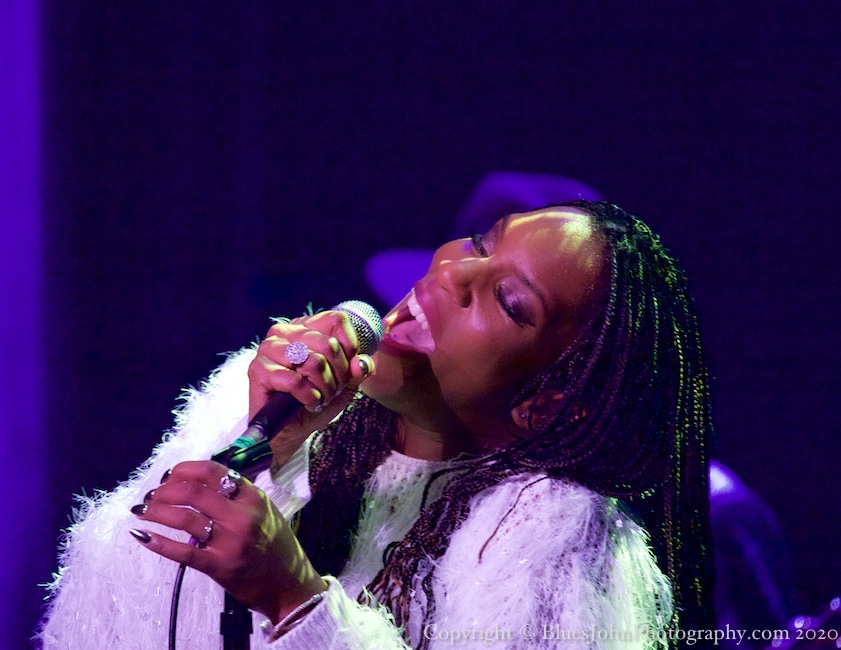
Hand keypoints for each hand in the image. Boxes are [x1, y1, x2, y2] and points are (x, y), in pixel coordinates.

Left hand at [130, 461, 325, 623]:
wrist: (290, 584)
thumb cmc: (276, 545)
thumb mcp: (264, 510)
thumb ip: (237, 496)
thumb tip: (199, 481)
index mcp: (253, 497)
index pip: (212, 471)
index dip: (184, 469)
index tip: (168, 474)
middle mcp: (242, 515)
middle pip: (193, 492)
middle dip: (165, 490)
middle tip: (151, 495)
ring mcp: (230, 541)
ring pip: (184, 518)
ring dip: (157, 511)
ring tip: (142, 511)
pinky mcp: (219, 566)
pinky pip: (183, 552)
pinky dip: (159, 543)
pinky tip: (142, 536)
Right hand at [248, 310, 374, 464]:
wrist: (290, 430)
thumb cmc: (315, 399)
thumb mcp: (345, 384)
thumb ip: (358, 369)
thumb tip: (362, 362)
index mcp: (305, 326)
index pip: (336, 320)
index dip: (349, 346)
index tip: (347, 369)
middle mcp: (284, 331)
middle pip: (329, 344)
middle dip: (338, 376)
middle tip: (330, 390)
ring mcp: (268, 348)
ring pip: (314, 362)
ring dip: (324, 388)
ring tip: (318, 396)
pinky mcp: (258, 369)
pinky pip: (296, 381)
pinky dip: (308, 397)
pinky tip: (305, 402)